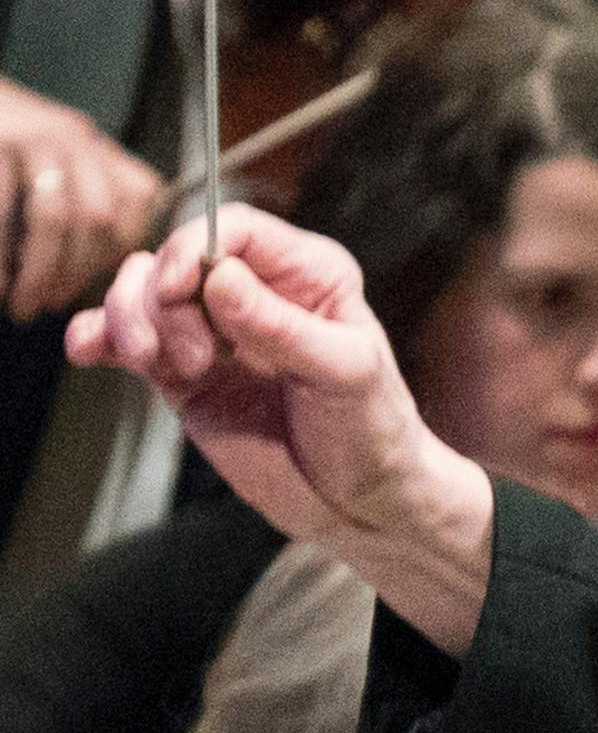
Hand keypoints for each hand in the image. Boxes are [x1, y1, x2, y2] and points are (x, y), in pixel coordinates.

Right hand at [0, 78, 163, 319]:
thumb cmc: (5, 162)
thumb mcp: (52, 180)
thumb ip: (76, 222)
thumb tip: (67, 290)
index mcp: (101, 156)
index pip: (127, 218)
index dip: (101, 263)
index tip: (72, 293)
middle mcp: (77, 141)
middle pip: (97, 219)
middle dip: (71, 274)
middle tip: (41, 307)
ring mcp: (38, 137)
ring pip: (55, 217)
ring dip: (38, 271)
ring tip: (19, 302)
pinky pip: (3, 207)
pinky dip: (1, 253)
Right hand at [68, 205, 493, 652]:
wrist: (361, 503)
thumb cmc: (373, 431)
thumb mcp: (344, 374)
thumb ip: (281, 327)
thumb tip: (218, 277)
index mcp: (306, 274)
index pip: (233, 229)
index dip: (193, 247)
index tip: (179, 287)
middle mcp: (253, 293)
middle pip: (175, 257)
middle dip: (161, 296)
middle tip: (193, 357)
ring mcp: (212, 332)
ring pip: (142, 292)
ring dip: (129, 316)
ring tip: (155, 361)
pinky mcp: (182, 375)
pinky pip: (127, 341)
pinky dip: (99, 338)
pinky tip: (89, 351)